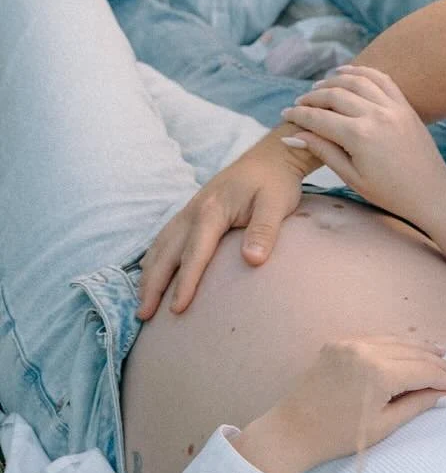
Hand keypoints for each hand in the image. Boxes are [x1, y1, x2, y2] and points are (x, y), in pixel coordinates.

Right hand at [139, 132, 310, 317]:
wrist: (271, 156)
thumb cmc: (276, 182)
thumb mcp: (277, 205)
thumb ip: (265, 231)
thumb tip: (253, 261)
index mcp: (212, 211)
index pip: (195, 253)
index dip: (185, 283)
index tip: (177, 309)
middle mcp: (193, 211)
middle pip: (167, 253)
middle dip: (153, 285)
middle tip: (143, 315)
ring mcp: (189, 210)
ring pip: (160, 246)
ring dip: (148, 274)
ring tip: (142, 302)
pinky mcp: (192, 212)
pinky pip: (165, 238)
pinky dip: (153, 258)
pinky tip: (150, 273)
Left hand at [232, 337, 445, 472]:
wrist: (292, 431)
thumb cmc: (338, 436)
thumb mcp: (384, 425)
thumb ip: (417, 404)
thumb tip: (443, 394)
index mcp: (378, 374)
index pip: (422, 371)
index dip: (444, 379)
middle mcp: (365, 351)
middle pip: (413, 352)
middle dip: (437, 362)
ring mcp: (349, 344)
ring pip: (395, 340)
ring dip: (420, 348)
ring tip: (440, 353)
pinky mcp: (337, 344)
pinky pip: (375, 339)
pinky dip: (396, 344)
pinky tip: (409, 348)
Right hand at [278, 66, 445, 230]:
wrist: (431, 193)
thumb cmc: (390, 193)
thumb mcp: (351, 177)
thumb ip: (323, 151)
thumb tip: (293, 136)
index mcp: (359, 136)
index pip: (319, 118)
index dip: (298, 116)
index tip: (285, 115)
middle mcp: (376, 115)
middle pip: (334, 95)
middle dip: (312, 97)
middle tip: (299, 104)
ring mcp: (393, 108)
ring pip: (357, 81)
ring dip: (334, 80)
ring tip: (319, 87)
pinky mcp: (405, 107)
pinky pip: (382, 80)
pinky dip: (362, 73)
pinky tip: (347, 74)